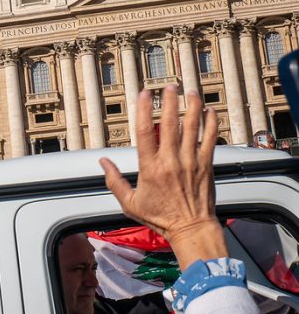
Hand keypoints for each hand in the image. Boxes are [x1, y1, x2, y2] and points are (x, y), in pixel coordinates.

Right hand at [99, 86, 226, 269]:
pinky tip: (209, 111)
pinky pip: (210, 138)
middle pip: (171, 123)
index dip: (145, 110)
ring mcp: (191, 161)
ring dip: (192, 106)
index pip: (146, 132)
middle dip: (170, 101)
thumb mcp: (130, 203)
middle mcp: (171, 161)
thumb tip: (102, 162)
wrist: (191, 228)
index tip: (145, 94)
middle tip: (170, 86)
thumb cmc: (160, 218)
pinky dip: (211, 123)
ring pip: (193, 127)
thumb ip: (114, 181)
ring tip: (190, 91)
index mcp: (150, 168)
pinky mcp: (206, 165)